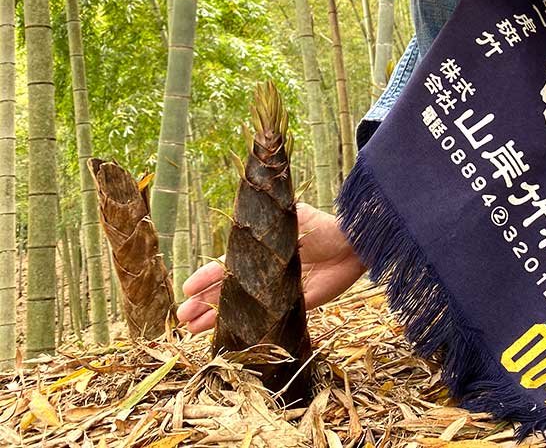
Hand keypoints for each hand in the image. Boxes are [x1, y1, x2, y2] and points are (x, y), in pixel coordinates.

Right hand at [177, 202, 366, 332]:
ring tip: (191, 329)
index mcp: (259, 251)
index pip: (226, 266)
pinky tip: (228, 336)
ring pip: (240, 308)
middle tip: (181, 317)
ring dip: (216, 317)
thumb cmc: (323, 227)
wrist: (354, 245)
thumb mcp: (293, 219)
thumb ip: (270, 224)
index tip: (186, 288)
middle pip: (226, 290)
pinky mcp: (291, 306)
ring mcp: (275, 291)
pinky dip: (246, 329)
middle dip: (203, 302)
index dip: (206, 277)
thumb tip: (242, 220)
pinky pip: (263, 320)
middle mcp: (263, 272)